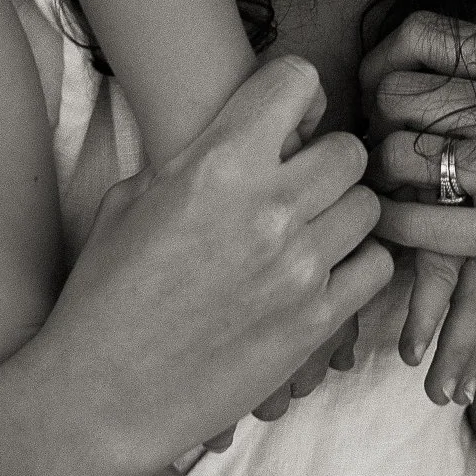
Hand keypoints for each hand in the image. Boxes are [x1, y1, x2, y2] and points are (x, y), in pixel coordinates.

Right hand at [33, 57, 393, 475]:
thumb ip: (199, 154)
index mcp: (218, 165)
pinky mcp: (317, 321)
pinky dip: (355, 265)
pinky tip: (319, 273)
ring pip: (367, 207)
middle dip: (324, 160)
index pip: (298, 80)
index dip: (295, 95)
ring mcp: (299, 267)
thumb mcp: (133, 196)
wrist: (99, 395)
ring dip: (340, 213)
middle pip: (347, 149)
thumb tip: (244, 134)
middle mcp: (268, 207)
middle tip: (298, 185)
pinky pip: (376, 266)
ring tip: (305, 233)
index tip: (286, 122)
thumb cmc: (104, 293)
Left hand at [361, 13, 475, 380]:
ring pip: (394, 154)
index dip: (383, 61)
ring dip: (382, 178)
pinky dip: (389, 223)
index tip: (382, 93)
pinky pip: (409, 219)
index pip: (422, 32)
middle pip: (396, 94)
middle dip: (378, 125)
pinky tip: (396, 224)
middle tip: (390, 150)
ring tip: (396, 188)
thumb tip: (398, 58)